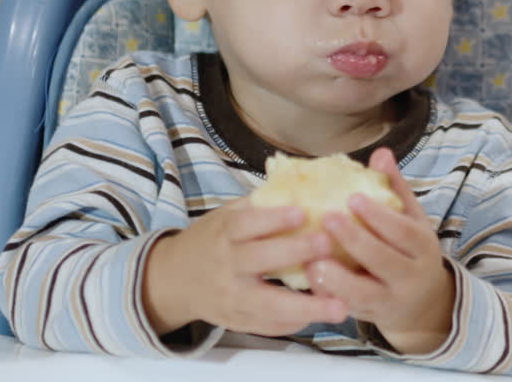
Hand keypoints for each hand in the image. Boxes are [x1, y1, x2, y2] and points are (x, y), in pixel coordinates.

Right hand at [143, 198, 347, 336]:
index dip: (273, 219)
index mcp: (224, 233)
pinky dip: (295, 323)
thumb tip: (304, 184)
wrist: (171, 280)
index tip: (302, 212)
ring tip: (340, 307)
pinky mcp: (237, 321)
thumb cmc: (211, 241)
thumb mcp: (226, 216)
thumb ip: (260, 205)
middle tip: (328, 246)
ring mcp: (231, 298)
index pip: (247, 224)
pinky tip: (320, 316)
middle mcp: (227, 266)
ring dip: (305, 307)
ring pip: (268, 305)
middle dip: (294, 253)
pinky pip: (267, 326)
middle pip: (259, 261)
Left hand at [306, 147, 454, 353]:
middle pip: (384, 260)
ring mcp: (390, 300)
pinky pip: (348, 309)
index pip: (404, 231)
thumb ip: (394, 188)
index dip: (379, 216)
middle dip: (356, 241)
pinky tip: (309, 282)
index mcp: (422, 246)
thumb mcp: (411, 219)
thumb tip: (381, 153)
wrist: (423, 302)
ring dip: (338, 278)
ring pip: (365, 293)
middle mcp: (410, 275)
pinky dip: (329, 297)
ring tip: (313, 260)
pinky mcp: (369, 316)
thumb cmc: (410, 249)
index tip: (352, 197)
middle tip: (327, 218)